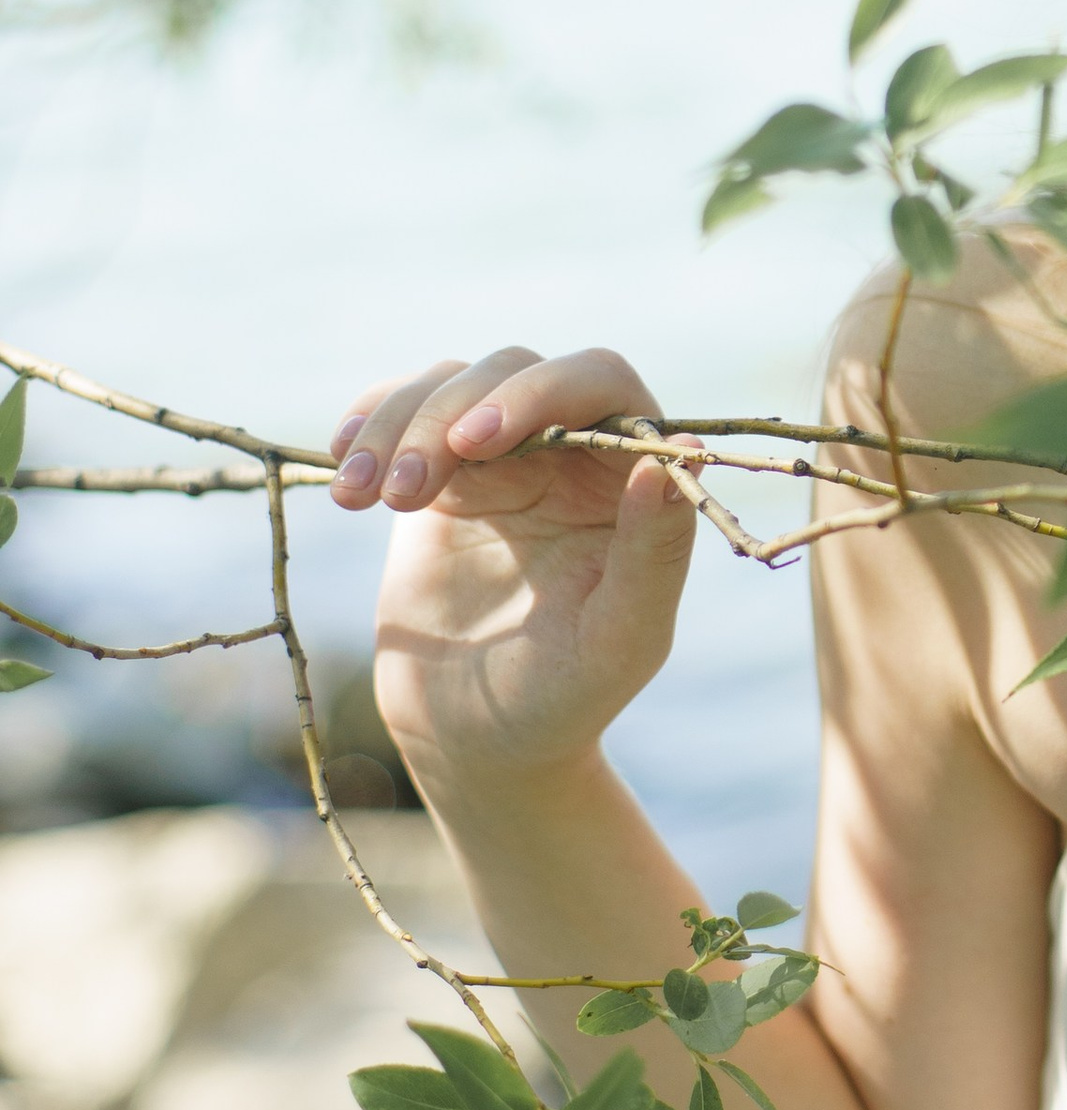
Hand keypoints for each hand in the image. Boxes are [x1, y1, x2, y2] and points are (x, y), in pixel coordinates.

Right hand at [327, 346, 695, 790]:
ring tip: (360, 499)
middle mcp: (573, 450)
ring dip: (397, 425)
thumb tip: (678, 455)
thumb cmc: (566, 696)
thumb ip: (656, 552)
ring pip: (449, 383)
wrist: (477, 739)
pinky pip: (401, 413)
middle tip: (406, 493)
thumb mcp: (621, 639)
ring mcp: (502, 457)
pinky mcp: (440, 473)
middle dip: (450, 413)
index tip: (477, 443)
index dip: (541, 393)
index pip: (600, 382)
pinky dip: (367, 427)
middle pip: (514, 370)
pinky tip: (344, 474)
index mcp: (632, 476)